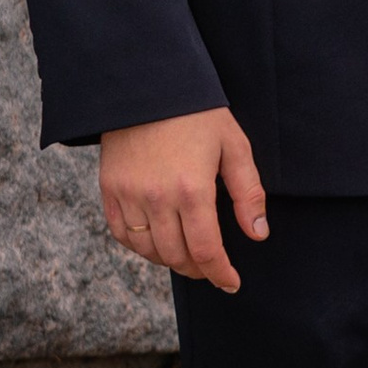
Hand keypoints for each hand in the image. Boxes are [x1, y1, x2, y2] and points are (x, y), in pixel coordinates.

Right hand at [99, 107, 267, 294]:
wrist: (148, 85)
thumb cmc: (197, 113)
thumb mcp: (233, 146)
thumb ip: (247, 193)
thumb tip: (257, 234)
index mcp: (192, 189)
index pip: (206, 250)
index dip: (220, 273)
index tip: (231, 283)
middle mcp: (157, 198)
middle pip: (176, 256)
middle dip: (198, 269)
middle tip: (211, 268)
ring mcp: (129, 195)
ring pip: (148, 250)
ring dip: (170, 260)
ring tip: (187, 256)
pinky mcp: (109, 189)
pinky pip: (122, 234)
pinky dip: (140, 247)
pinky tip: (156, 243)